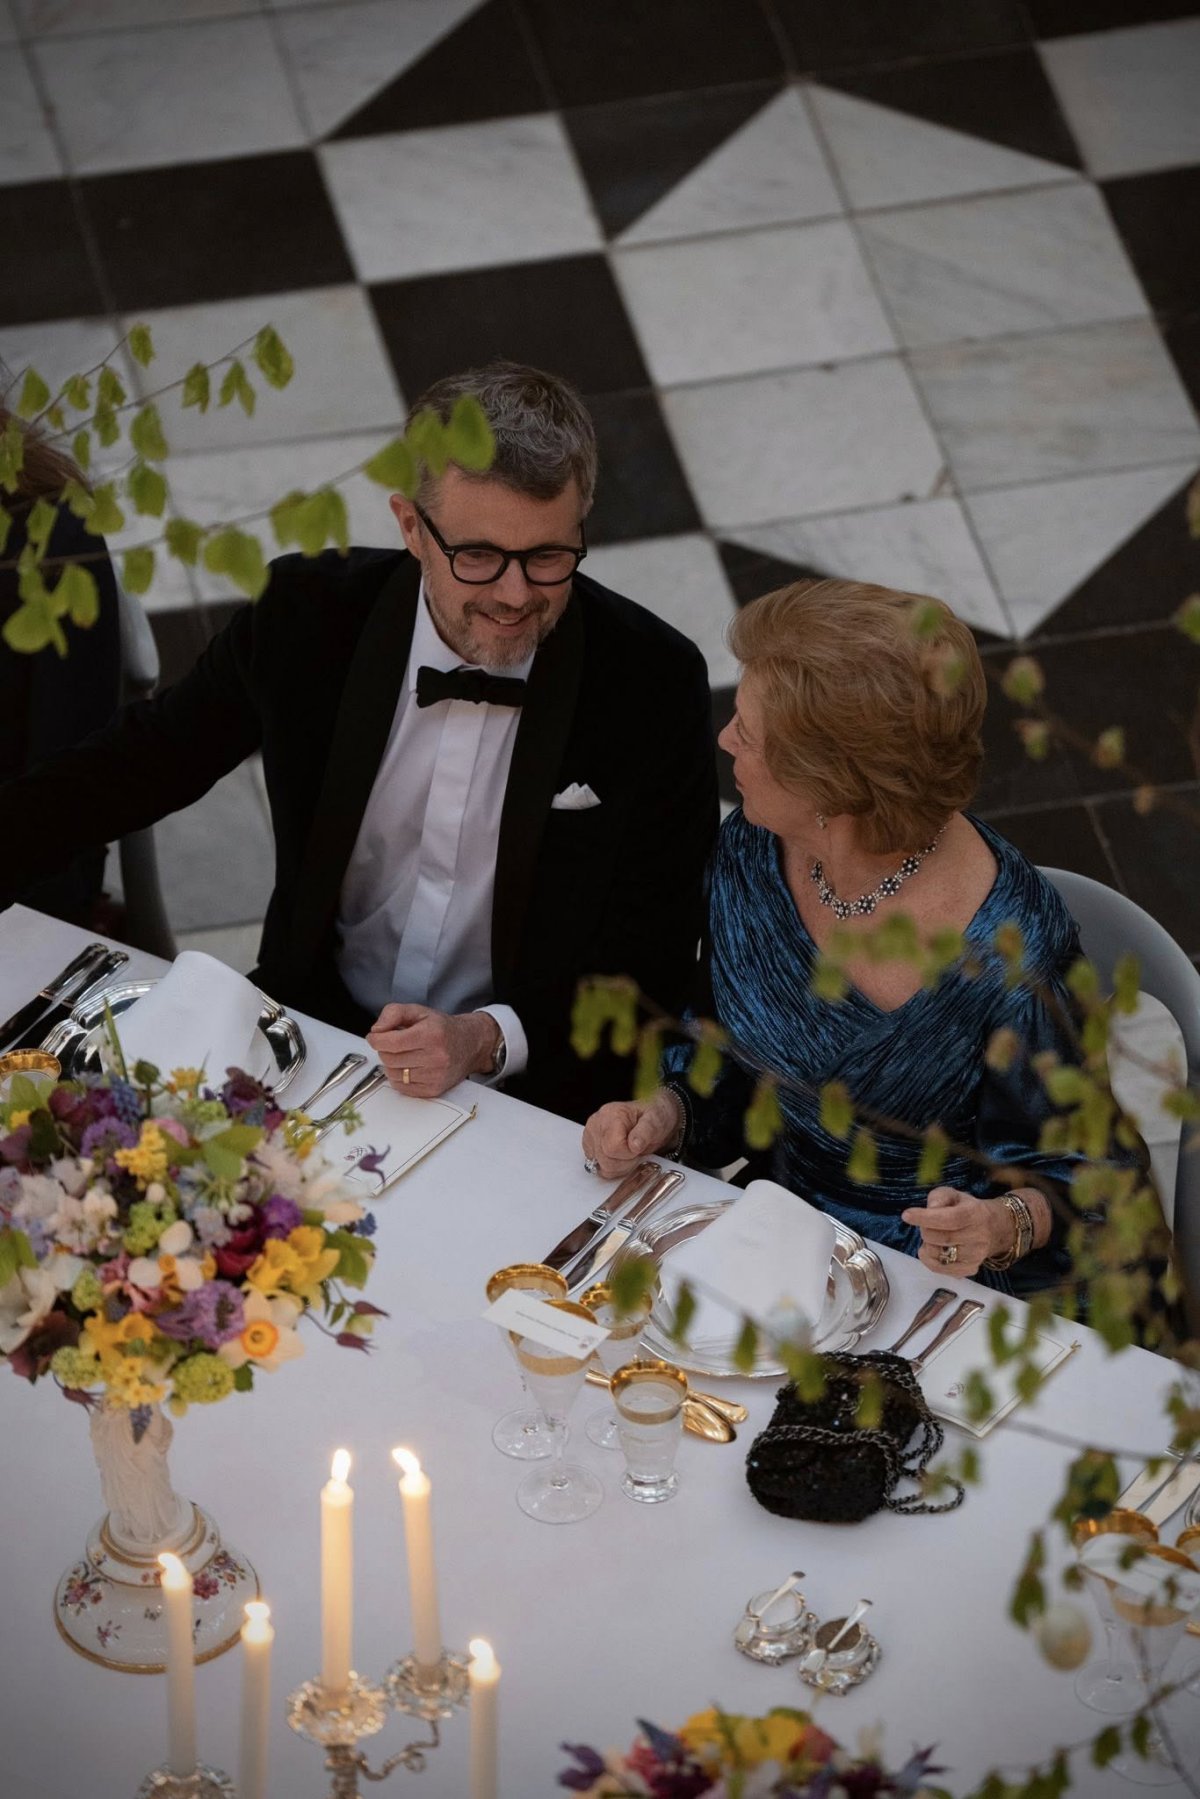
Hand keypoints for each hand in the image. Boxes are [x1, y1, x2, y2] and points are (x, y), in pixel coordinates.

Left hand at [366, 1004, 497, 1098]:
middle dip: (385, 1050)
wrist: (470, 1045)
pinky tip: (408, 1066)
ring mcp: (435, 1076)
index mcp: (432, 1034)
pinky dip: (399, 1077)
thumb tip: (376, 1030)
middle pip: (389, 1059)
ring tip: (404, 1054)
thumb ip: (393, 1013)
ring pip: (393, 1074)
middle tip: (393, 1043)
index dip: (376, 1039)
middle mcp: (436, 1057)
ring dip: (391, 1064)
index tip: (374, 1036)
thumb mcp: (418, 1011)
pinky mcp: (433, 1090)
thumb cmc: (442, 1028)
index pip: (391, 1042)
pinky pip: (401, 1087)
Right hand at [581, 1090, 682, 1178]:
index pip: (612, 1148)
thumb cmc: (654, 1117)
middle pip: (605, 1160)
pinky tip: (620, 1156)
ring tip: (629, 1153)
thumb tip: (634, 1145)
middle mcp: (596, 1123)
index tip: (639, 1148)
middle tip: (636, 1151)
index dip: (629, 1154)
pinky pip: (597, 1167)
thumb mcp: (656, 1121)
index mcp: (611, 1114)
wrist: (653, 1116)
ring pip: (600, 1166)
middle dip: (625, 1162)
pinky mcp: (590, 1145)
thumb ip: (646, 1132)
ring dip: (618, 1166)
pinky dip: (611, 1167)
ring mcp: (591, 1135)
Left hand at [900, 1186, 1008, 1277]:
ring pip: (938, 1255)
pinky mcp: (969, 1269)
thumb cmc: (965, 1208)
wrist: (992, 1228)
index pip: (950, 1219)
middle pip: (940, 1238)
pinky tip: (934, 1249)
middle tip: (925, 1225)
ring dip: (927, 1245)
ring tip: (934, 1237)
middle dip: (925, 1230)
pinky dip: (929, 1259)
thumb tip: (931, 1208)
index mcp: (974, 1214)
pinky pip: (940, 1269)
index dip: (926, 1218)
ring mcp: (975, 1256)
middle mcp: (978, 1237)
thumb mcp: (953, 1195)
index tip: (906, 1215)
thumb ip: (939, 1197)